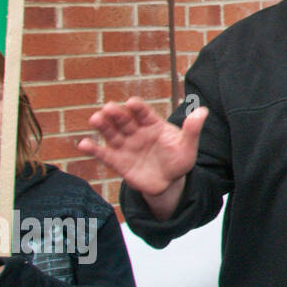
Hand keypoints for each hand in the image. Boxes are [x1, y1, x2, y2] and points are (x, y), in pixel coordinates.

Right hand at [77, 97, 205, 196]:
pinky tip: (83, 144)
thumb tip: (203, 110)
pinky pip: (103, 154)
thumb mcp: (188, 145)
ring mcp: (125, 145)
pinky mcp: (117, 161)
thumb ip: (192, 129)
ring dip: (103, 126)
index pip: (144, 113)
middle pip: (124, 120)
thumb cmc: (179, 160)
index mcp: (153, 124)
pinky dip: (92, 149)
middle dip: (117, 114)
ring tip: (95, 118)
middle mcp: (136, 131)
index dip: (137, 107)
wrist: (168, 182)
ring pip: (111, 133)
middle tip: (109, 108)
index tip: (131, 103)